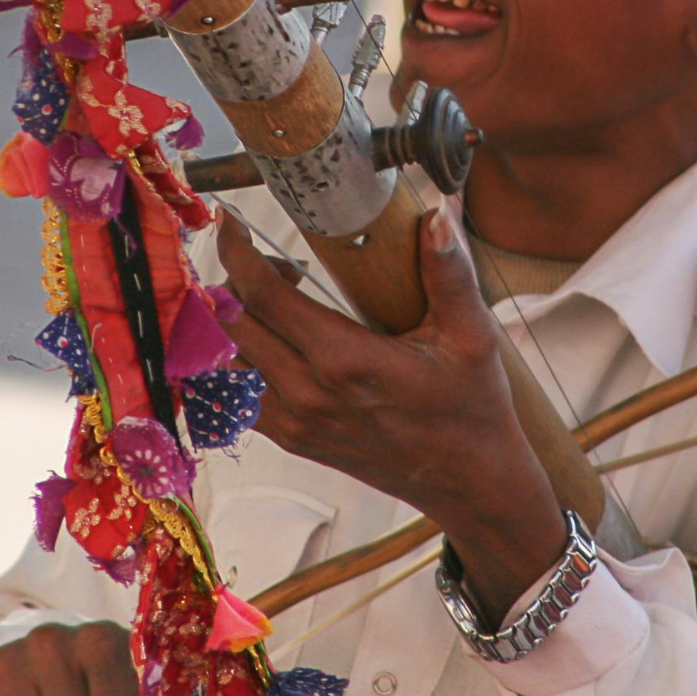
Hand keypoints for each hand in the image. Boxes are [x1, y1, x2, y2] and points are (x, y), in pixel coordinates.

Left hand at [215, 206, 565, 617]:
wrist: (468, 482)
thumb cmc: (472, 405)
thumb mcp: (472, 335)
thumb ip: (449, 272)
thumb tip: (438, 214)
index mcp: (344, 361)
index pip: (263, 297)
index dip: (238, 253)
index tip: (231, 223)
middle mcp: (308, 395)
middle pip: (230, 326)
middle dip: (231, 280)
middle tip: (265, 258)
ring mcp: (295, 423)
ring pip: (223, 363)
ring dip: (231, 323)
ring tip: (270, 298)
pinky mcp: (292, 441)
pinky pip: (236, 397)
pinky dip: (233, 362)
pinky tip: (268, 338)